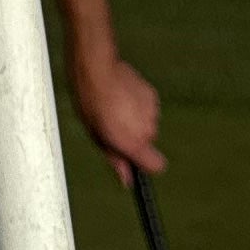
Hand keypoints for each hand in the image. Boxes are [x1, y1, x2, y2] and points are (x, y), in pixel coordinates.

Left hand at [74, 50, 163, 186]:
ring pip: (147, 124)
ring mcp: (152, 112)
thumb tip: (127, 180)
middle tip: (114, 125)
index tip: (136, 159)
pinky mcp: (153, 96)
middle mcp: (147, 129)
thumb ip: (115, 159)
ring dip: (136, 120)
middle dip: (134, 137)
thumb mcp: (96, 136)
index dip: (148, 164)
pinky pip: (148, 108)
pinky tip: (123, 96)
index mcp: (133, 143)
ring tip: (116, 108)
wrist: (97, 69)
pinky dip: (138, 106)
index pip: (157, 166)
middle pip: (148, 142)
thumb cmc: (91, 103)